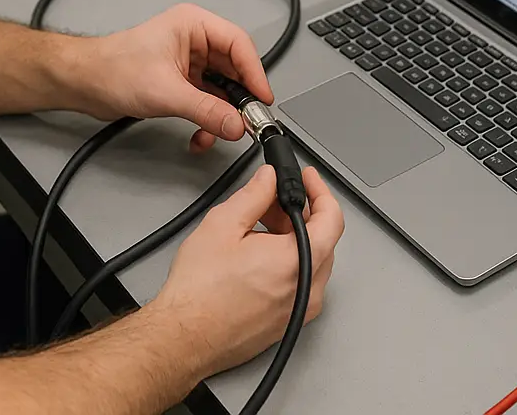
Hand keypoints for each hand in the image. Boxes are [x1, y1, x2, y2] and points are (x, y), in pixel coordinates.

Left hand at [72, 4, 273, 151]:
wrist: (84, 84)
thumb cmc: (112, 69)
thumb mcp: (166, 92)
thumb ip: (206, 111)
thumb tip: (237, 124)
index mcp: (193, 25)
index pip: (238, 45)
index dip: (254, 72)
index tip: (262, 99)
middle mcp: (194, 41)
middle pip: (234, 69)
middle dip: (239, 99)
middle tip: (247, 122)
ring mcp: (188, 62)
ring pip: (221, 89)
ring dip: (221, 114)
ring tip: (221, 132)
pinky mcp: (180, 82)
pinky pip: (206, 101)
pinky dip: (207, 119)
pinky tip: (201, 135)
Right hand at [146, 164, 344, 377]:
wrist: (183, 337)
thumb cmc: (199, 293)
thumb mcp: (222, 225)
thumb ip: (253, 195)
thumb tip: (269, 180)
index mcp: (297, 261)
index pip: (332, 218)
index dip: (320, 192)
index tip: (307, 179)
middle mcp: (307, 290)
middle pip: (323, 240)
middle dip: (299, 215)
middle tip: (270, 201)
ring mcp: (301, 310)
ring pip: (311, 262)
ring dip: (292, 240)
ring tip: (256, 231)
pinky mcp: (289, 323)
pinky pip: (300, 284)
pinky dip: (287, 264)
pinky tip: (256, 258)